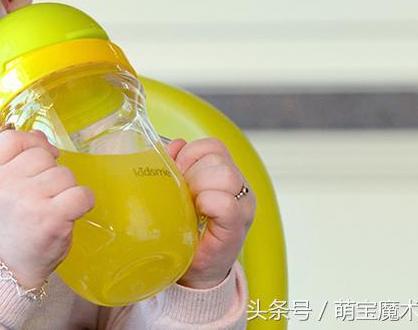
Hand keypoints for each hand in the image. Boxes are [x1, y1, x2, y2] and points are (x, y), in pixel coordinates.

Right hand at [0, 128, 94, 287]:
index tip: (39, 161)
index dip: (32, 144)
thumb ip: (12, 158)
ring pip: (65, 174)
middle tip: (39, 198)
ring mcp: (28, 201)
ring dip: (64, 190)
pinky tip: (69, 213)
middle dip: (49, 173)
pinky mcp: (51, 219)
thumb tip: (41, 136)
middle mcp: (3, 184)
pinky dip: (82, 202)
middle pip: (43, 155)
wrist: (4, 269)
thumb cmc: (3, 225)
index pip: (12, 137)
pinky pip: (82, 193)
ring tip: (50, 209)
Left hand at [164, 137, 255, 288]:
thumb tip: (174, 145)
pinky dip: (208, 204)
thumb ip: (178, 165)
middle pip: (217, 159)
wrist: (195, 273)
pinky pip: (226, 204)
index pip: (212, 146)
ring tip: (191, 207)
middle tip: (183, 197)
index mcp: (227, 174)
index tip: (178, 176)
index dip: (189, 156)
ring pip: (224, 174)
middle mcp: (240, 188)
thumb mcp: (179, 192)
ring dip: (199, 188)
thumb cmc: (187, 232)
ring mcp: (243, 207)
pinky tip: (199, 215)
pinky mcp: (237, 228)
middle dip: (192, 174)